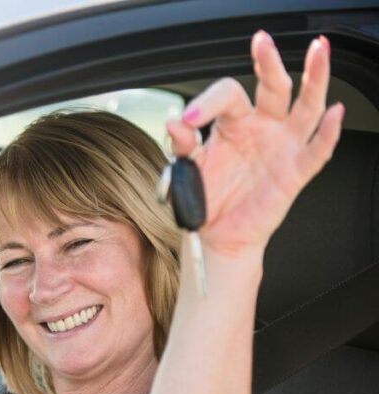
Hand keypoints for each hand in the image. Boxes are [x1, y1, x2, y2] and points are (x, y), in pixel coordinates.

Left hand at [166, 31, 343, 258]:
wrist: (217, 235)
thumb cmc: (207, 196)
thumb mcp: (189, 169)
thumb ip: (183, 145)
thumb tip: (174, 122)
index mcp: (234, 122)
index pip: (228, 95)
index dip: (208, 102)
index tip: (190, 120)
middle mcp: (263, 127)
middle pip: (273, 87)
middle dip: (269, 63)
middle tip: (262, 41)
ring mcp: (283, 146)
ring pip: (306, 106)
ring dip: (315, 78)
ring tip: (319, 51)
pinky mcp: (295, 172)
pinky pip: (317, 150)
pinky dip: (328, 132)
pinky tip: (335, 114)